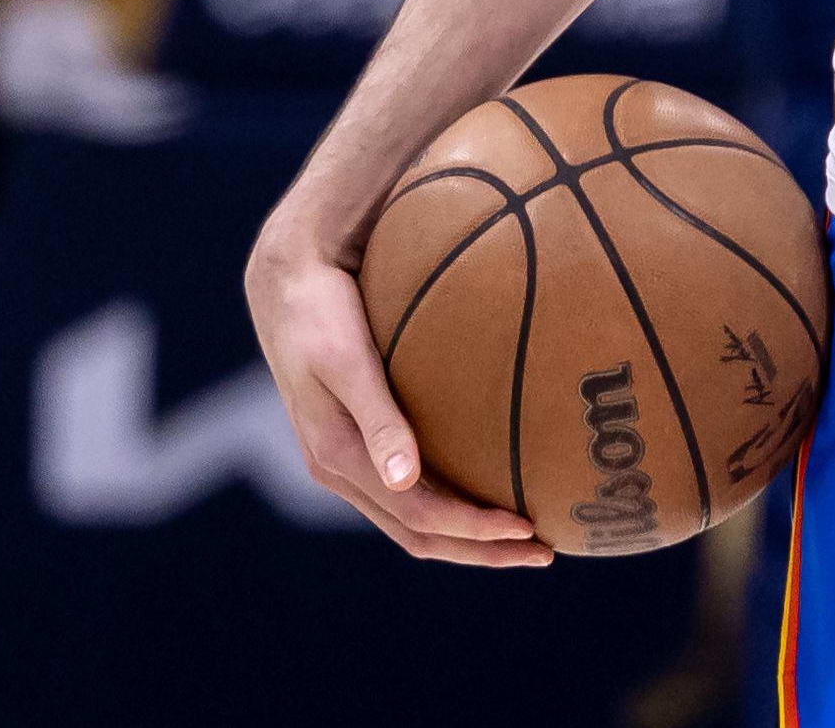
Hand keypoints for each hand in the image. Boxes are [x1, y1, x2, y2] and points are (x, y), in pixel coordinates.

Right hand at [245, 218, 548, 565]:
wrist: (287, 283)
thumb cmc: (321, 313)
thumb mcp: (347, 361)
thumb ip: (378, 418)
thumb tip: (405, 481)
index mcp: (338, 459)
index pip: (418, 519)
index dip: (475, 532)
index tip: (531, 531)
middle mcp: (342, 470)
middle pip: (419, 534)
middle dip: (481, 549)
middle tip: (547, 551)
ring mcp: (350, 460)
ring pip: (415, 519)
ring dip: (469, 534)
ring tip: (529, 533)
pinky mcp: (361, 441)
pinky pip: (412, 490)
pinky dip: (453, 501)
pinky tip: (492, 485)